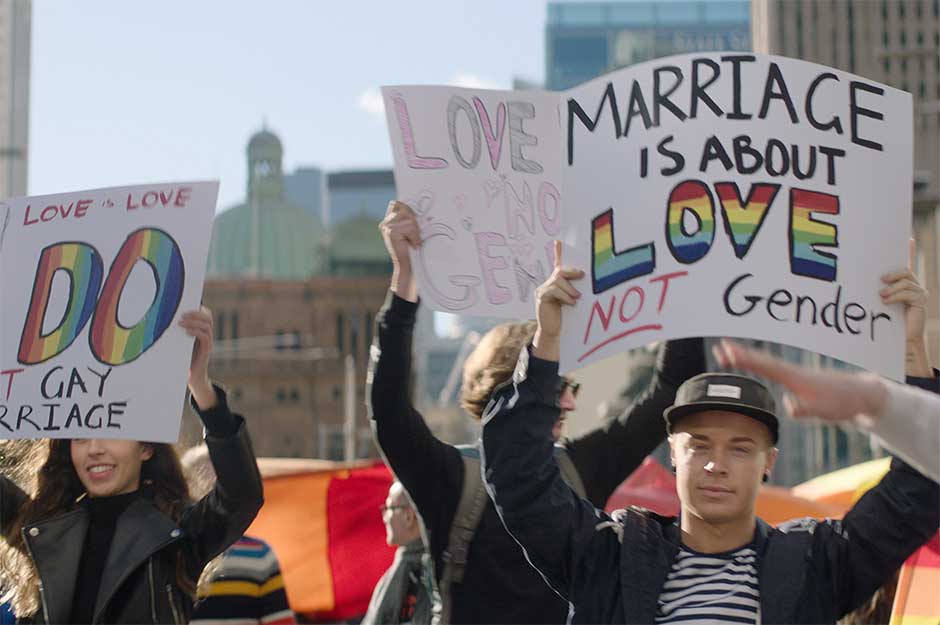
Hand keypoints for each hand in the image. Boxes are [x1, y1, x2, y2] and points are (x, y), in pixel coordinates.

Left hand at [179, 307, 217, 409]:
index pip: (206, 315)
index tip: (185, 307)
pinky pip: (205, 336)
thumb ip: (178, 333)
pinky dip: (196, 332)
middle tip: (181, 315)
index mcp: (202, 331)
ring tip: (181, 323)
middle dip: (195, 313)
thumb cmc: (183, 359)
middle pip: (208, 317)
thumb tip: (163, 320)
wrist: (191, 377)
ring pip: (207, 325)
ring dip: (194, 321)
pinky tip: (186, 332)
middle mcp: (208, 335)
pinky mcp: (207, 350)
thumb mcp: (180, 343)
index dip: (198, 309)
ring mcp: (208, 342)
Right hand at [380, 200, 420, 301]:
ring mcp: (386, 226)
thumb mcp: (412, 231)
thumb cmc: (412, 248)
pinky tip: (411, 244)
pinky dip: (414, 236)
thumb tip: (428, 212)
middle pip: (406, 210)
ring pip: (409, 220)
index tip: (413, 223)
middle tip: (414, 236)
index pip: (396, 203)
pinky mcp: (390, 231)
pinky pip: (409, 227)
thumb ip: (412, 220)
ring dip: (415, 232)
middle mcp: (385, 223)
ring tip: (413, 241)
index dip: (407, 210)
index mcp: (388, 221)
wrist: (407, 265)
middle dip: (414, 223)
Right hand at [533, 241, 583, 360]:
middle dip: (571, 271)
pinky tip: (571, 303)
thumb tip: (588, 281)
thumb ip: (577, 290)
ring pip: (557, 280)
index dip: (558, 252)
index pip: (558, 264)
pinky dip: (564, 296)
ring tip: (577, 297)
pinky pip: (553, 291)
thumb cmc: (568, 317)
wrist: (554, 332)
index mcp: (557, 282)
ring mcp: (543, 289)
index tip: (558, 240)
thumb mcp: (574, 300)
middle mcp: (549, 283)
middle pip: (559, 270)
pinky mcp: (541, 297)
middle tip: (582, 275)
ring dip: (569, 288)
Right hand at [713, 339, 887, 423]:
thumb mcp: (823, 411)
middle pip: (762, 360)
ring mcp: (796, 374)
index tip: (726, 351)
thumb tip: (788, 404)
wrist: (863, 394)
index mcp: (795, 377)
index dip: (745, 358)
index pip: (764, 366)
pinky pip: (773, 368)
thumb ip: (805, 409)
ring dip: (747, 357)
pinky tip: (755, 365)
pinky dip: (759, 364)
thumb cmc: (843, 402)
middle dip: (740, 354)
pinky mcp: (800, 379)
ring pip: (767, 363)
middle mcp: (793, 372)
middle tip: (719, 347)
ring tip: (729, 355)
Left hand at [880, 239, 929, 375]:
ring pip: (906, 281)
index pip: (906, 262)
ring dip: (892, 288)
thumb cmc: (884, 319)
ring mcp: (919, 291)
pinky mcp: (921, 300)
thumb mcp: (877, 301)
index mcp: (902, 282)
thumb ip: (876, 290)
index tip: (908, 237)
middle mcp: (913, 283)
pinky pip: (908, 292)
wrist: (899, 338)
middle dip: (892, 273)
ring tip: (881, 296)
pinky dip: (896, 296)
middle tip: (880, 279)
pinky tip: (886, 301)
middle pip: (904, 270)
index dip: (909, 249)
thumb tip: (857, 280)